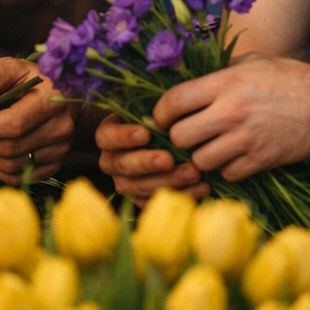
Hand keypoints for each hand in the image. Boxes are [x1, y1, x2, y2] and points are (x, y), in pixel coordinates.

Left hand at [0, 58, 72, 184]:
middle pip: (10, 147)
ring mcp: (60, 149)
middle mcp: (61, 127)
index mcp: (52, 99)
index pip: (14, 123)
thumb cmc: (35, 81)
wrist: (66, 98)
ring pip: (11, 165)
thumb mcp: (14, 67)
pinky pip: (18, 177)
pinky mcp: (55, 164)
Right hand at [95, 114, 209, 204]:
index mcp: (109, 135)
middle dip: (148, 163)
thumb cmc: (159, 119)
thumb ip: (156, 110)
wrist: (167, 141)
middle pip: (124, 165)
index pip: (107, 136)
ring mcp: (125, 183)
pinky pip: (158, 202)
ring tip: (194, 173)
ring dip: (169, 180)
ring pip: (141, 187)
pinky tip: (202, 187)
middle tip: (169, 160)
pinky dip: (182, 194)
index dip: (124, 136)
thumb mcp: (154, 109)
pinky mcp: (142, 200)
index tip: (145, 134)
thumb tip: (169, 107)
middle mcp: (112, 161)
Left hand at [154, 57, 309, 181]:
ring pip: (200, 161)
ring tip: (210, 146)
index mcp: (225, 82)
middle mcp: (231, 112)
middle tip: (187, 134)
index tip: (163, 117)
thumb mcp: (253, 62)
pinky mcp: (260, 161)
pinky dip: (226, 169)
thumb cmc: (289, 78)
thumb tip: (190, 82)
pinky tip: (233, 156)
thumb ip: (220, 71)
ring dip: (201, 156)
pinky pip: (226, 175)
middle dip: (178, 137)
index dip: (160, 112)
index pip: (173, 102)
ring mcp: (245, 140)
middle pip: (180, 136)